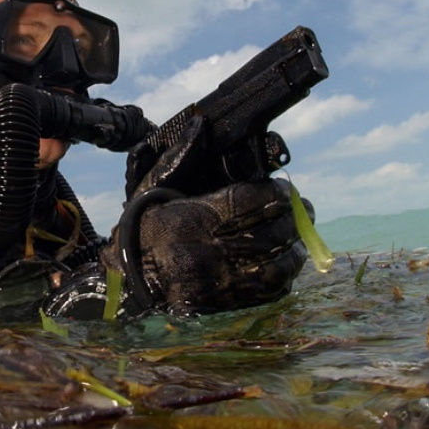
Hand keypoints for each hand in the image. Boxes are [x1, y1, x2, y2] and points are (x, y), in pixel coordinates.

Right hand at [106, 177, 310, 314]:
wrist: (126, 279)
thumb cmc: (142, 228)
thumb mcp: (154, 188)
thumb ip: (181, 159)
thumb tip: (199, 126)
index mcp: (193, 218)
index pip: (248, 201)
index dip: (275, 193)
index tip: (284, 187)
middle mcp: (208, 252)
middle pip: (269, 234)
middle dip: (293, 219)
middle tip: (302, 209)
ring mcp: (218, 282)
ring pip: (275, 267)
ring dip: (294, 250)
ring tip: (298, 237)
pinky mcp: (223, 302)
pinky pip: (266, 293)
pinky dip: (284, 277)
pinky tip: (285, 264)